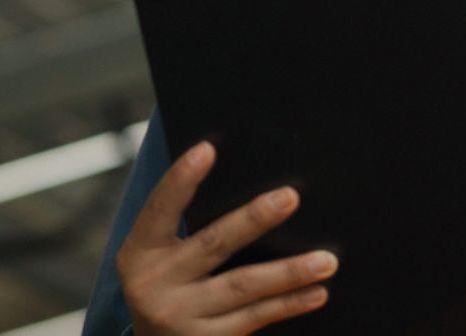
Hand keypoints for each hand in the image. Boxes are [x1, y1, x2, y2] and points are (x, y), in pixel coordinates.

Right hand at [116, 141, 337, 333]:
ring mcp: (180, 316)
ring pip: (243, 285)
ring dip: (289, 271)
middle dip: (254, 219)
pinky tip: (316, 292)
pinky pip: (256, 317)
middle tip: (290, 197)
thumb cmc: (168, 289)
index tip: (207, 149)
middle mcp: (155, 284)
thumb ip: (186, 231)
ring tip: (326, 260)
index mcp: (139, 253)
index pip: (159, 208)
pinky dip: (288, 304)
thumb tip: (249, 194)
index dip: (181, 178)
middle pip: (213, 244)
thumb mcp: (159, 261)